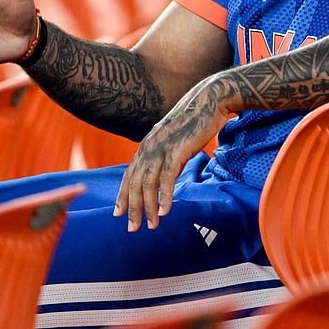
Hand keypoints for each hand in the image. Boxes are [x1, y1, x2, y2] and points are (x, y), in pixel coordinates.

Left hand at [113, 77, 232, 230]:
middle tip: (133, 228)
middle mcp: (149, 146)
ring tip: (151, 225)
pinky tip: (165, 211)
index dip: (123, 195)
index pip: (129, 174)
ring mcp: (162, 148)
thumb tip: (168, 179)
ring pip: (148, 183)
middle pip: (134, 183)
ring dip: (148, 207)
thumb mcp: (176, 141)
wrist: (210, 100)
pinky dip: (164, 196)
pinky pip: (167, 178)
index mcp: (147, 144)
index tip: (119, 213)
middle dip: (132, 208)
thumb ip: (169, 159)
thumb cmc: (196, 120)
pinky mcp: (177, 149)